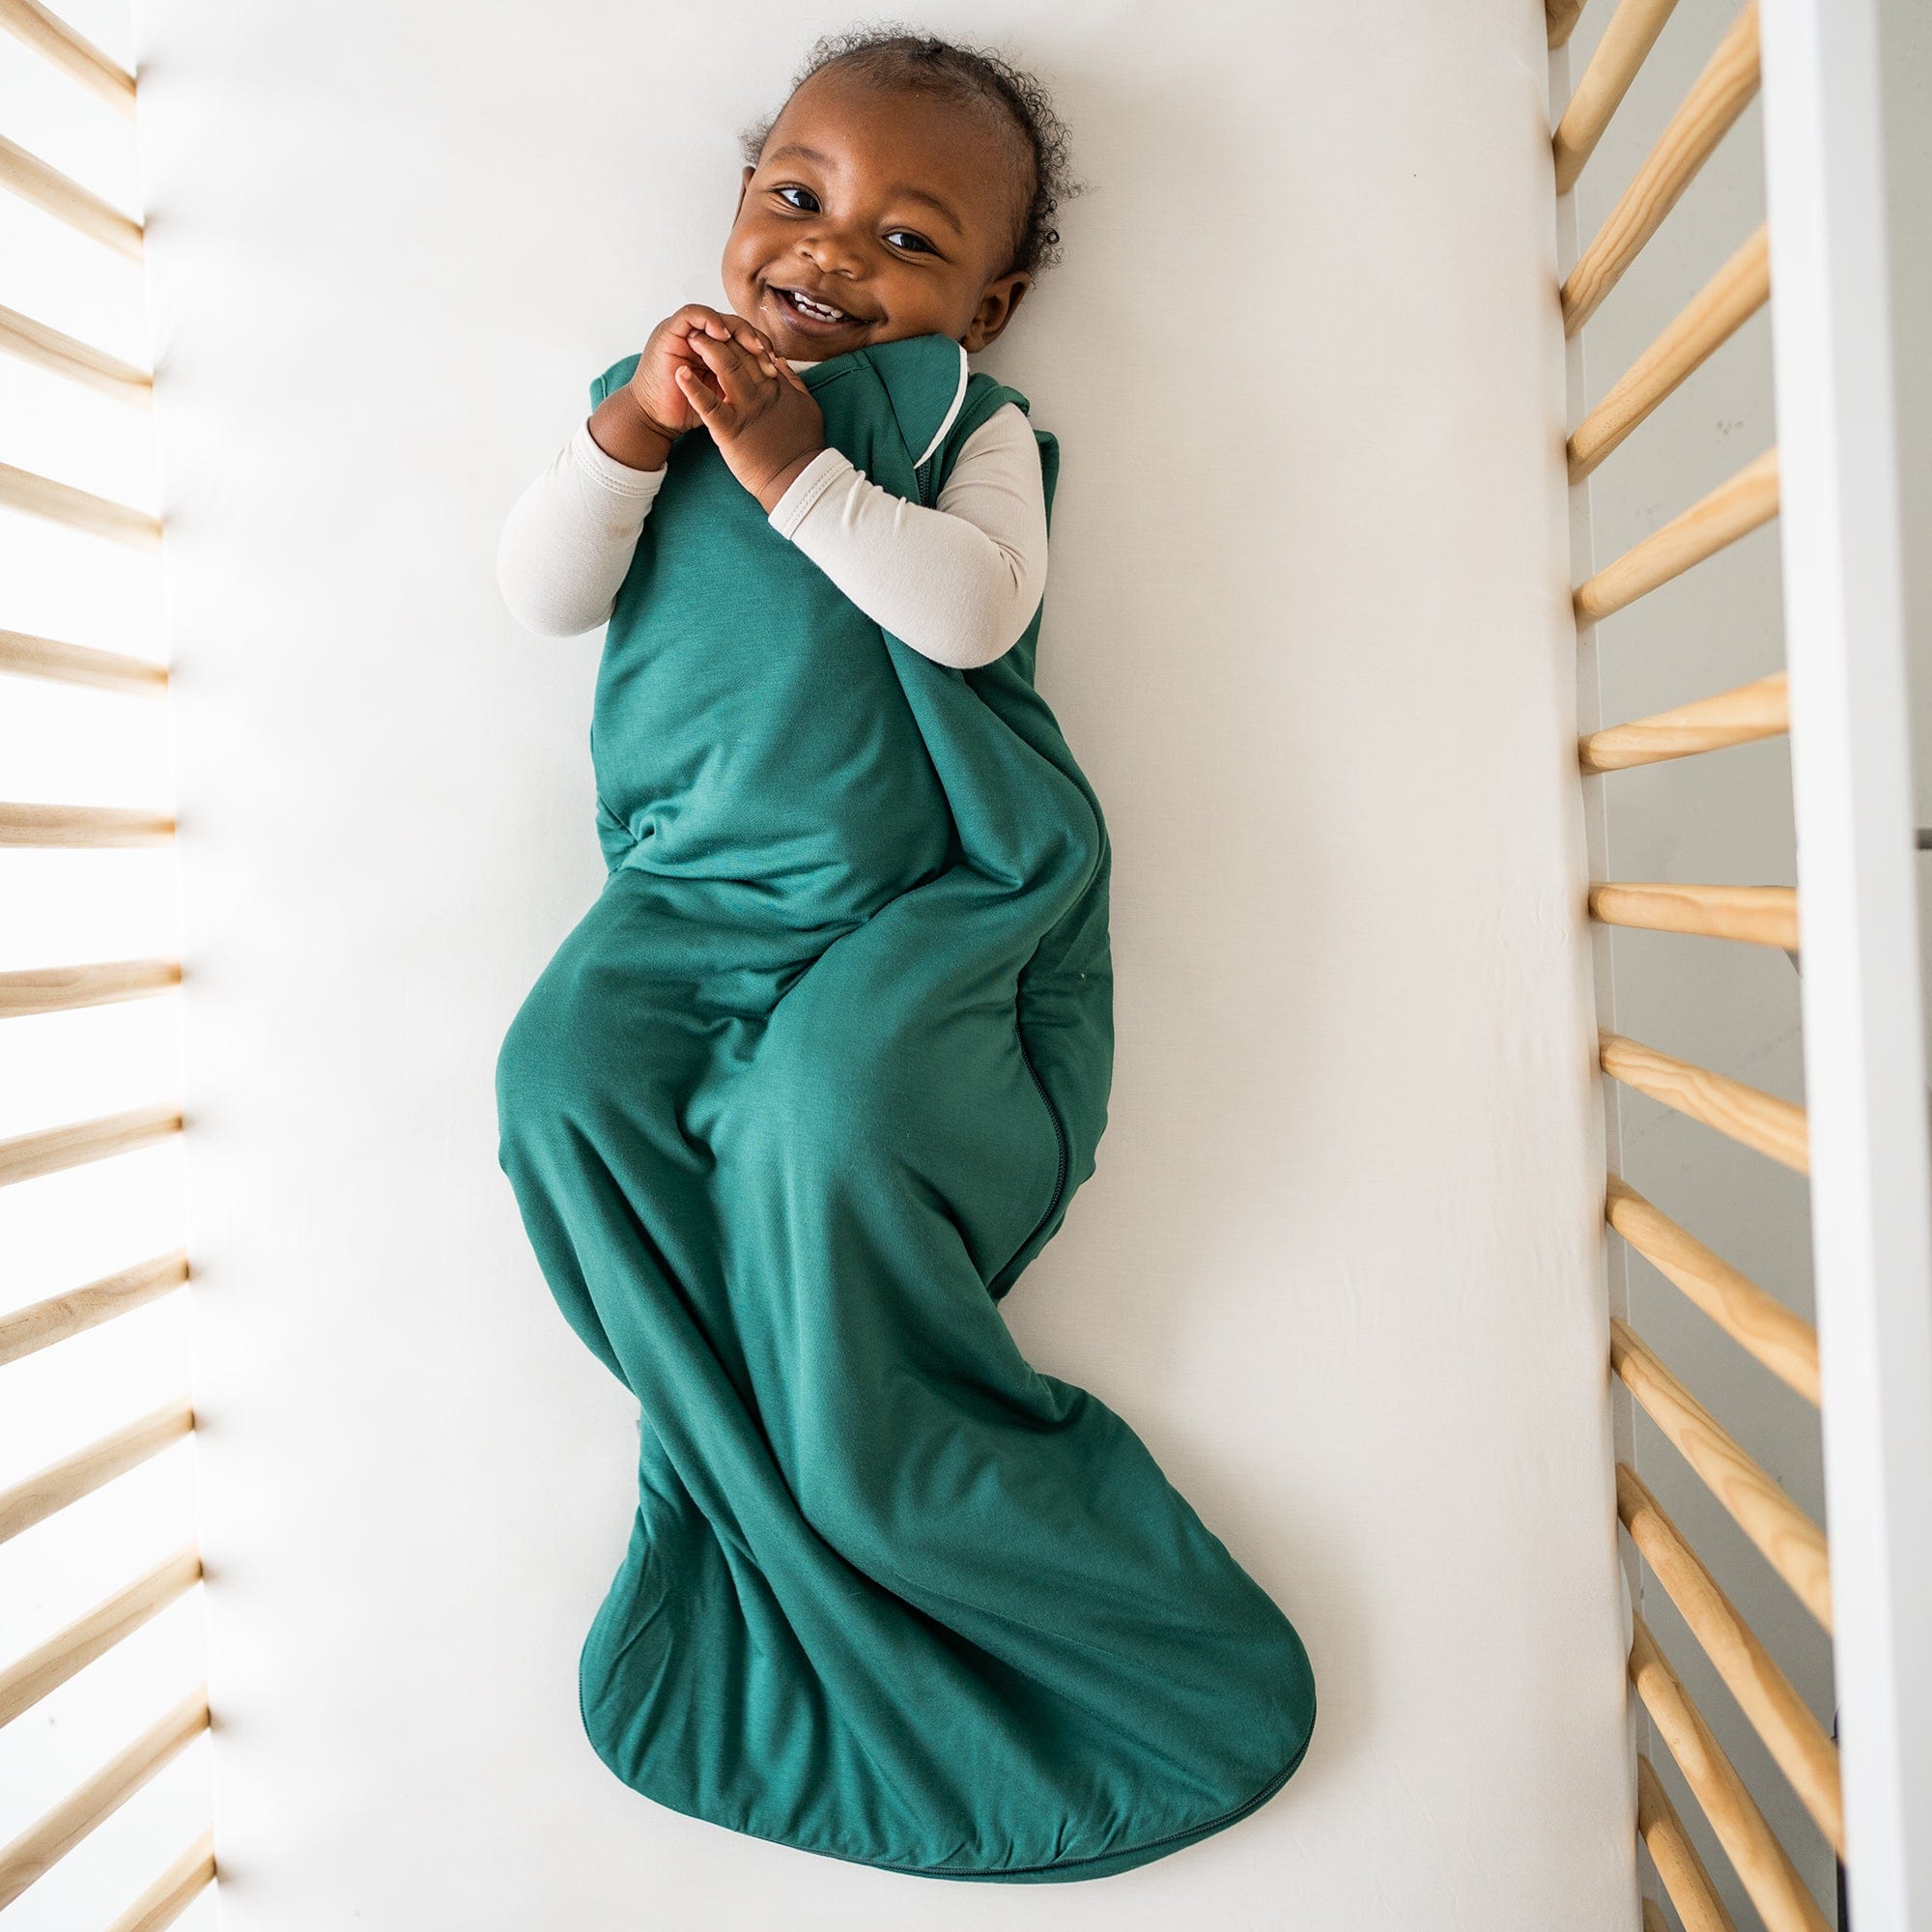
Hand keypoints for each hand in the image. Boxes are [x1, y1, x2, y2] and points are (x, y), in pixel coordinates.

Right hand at [627, 304, 780, 442]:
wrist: (656, 418)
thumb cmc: (687, 410)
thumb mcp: (723, 395)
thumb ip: (743, 383)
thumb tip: (778, 376)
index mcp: (716, 351)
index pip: (744, 339)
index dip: (761, 348)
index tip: (776, 365)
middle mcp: (702, 338)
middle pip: (734, 325)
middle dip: (753, 338)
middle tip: (767, 355)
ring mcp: (686, 332)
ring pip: (717, 316)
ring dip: (736, 328)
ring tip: (751, 344)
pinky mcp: (670, 330)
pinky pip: (692, 314)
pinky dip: (709, 320)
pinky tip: (723, 335)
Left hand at [676, 330, 826, 512]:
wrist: (798, 479)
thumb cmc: (804, 447)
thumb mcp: (807, 407)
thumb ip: (793, 383)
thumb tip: (781, 362)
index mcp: (777, 387)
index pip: (756, 354)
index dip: (739, 339)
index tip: (726, 331)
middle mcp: (761, 393)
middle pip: (739, 354)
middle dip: (719, 337)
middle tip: (702, 327)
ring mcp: (745, 410)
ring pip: (725, 369)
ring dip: (706, 350)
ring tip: (690, 338)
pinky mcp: (730, 430)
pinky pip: (708, 405)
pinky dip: (693, 389)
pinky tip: (680, 374)